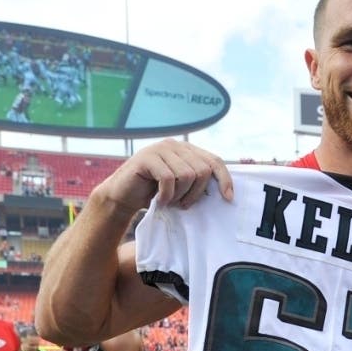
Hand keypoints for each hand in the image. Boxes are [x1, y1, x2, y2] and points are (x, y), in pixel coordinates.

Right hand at [95, 138, 232, 215]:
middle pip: (203, 170)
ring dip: (180, 194)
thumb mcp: (182, 186)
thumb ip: (199, 181)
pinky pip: (169, 178)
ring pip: (187, 175)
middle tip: (183, 204)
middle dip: (196, 193)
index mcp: (188, 150)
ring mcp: (160, 149)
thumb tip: (228, 192)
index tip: (228, 198)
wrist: (123, 196)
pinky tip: (159, 200)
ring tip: (170, 200)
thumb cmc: (155, 193)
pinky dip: (167, 194)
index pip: (215, 161)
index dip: (224, 179)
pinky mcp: (147, 157)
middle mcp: (176, 145)